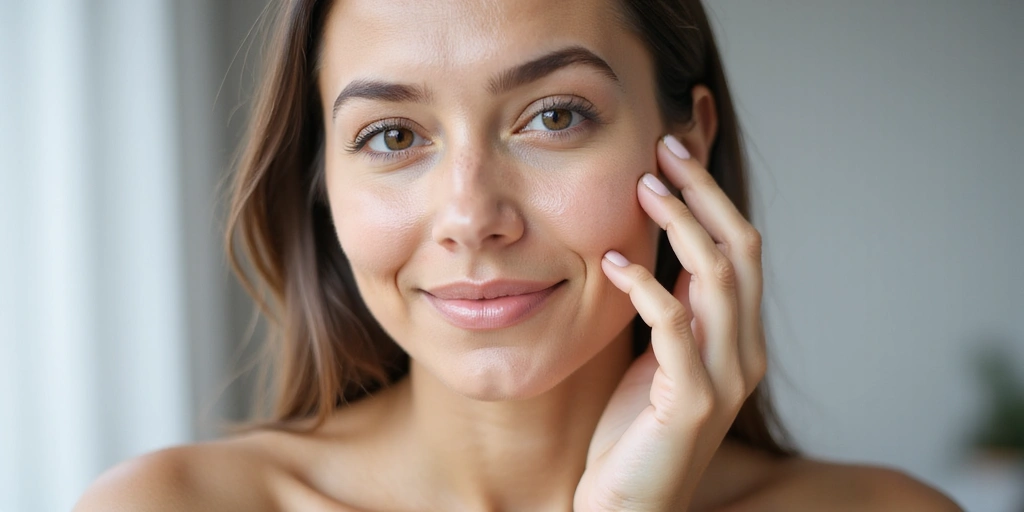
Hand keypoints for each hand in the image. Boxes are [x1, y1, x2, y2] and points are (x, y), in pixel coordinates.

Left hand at [574, 135, 766, 511]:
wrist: (627, 507)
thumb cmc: (632, 433)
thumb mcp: (656, 358)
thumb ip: (670, 310)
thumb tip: (656, 249)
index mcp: (738, 338)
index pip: (741, 249)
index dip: (711, 196)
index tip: (674, 153)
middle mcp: (744, 353)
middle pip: (742, 250)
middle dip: (704, 193)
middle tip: (664, 150)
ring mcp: (724, 379)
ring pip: (720, 278)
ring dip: (681, 226)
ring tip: (642, 189)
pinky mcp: (693, 403)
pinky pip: (675, 327)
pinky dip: (646, 287)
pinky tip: (612, 263)